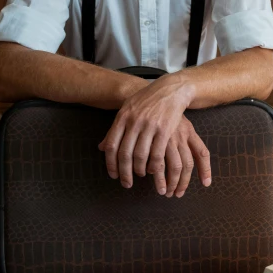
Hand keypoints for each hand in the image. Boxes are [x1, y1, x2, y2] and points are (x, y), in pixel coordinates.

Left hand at [98, 76, 211, 196]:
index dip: (111, 163)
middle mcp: (134, 122)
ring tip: (139, 175)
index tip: (113, 174)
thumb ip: (115, 128)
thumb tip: (102, 147)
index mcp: (123, 117)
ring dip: (139, 170)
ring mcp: (150, 126)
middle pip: (125, 154)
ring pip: (140, 156)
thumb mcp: (127, 109)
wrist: (170, 90)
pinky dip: (153, 166)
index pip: (112, 145)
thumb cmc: (147, 100)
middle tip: (126, 183)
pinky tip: (152, 170)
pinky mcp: (165, 130)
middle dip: (124, 173)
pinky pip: (157, 154)